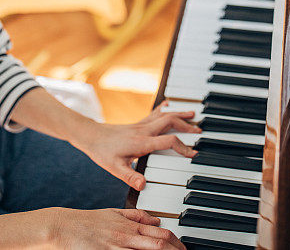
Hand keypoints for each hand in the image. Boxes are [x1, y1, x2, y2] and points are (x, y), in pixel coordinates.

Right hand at [49, 208, 184, 249]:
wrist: (63, 227)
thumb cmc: (87, 222)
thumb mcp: (113, 213)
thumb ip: (136, 216)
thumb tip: (157, 218)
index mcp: (130, 225)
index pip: (161, 233)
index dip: (177, 242)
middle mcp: (127, 236)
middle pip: (159, 244)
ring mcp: (117, 247)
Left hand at [74, 101, 199, 190]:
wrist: (90, 135)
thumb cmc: (101, 151)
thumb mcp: (114, 168)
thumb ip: (129, 177)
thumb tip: (143, 185)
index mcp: (142, 142)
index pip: (169, 141)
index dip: (183, 147)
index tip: (193, 154)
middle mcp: (144, 131)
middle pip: (170, 122)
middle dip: (186, 126)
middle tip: (199, 131)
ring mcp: (141, 125)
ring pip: (164, 115)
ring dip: (180, 115)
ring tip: (193, 115)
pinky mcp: (137, 124)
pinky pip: (154, 113)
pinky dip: (165, 109)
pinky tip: (169, 104)